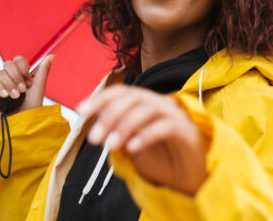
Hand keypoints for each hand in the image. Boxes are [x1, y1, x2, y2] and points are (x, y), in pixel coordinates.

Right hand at [0, 54, 53, 120]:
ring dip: (10, 85)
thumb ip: (44, 70)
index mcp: (21, 73)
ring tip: (16, 97)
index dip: (23, 69)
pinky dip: (0, 88)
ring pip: (0, 73)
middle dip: (17, 77)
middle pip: (8, 64)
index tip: (30, 82)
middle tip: (23, 90)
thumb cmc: (32, 105)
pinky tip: (5, 96)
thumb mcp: (39, 86)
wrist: (22, 121)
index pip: (18, 60)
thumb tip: (51, 55)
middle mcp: (9, 76)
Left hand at [77, 85, 208, 194]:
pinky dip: (147, 135)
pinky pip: (166, 126)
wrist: (190, 179)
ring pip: (148, 109)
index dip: (100, 98)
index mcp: (147, 104)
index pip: (122, 92)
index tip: (81, 111)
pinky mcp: (188, 131)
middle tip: (94, 139)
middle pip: (133, 98)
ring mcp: (176, 115)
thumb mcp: (132, 147)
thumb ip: (117, 135)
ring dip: (125, 126)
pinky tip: (132, 148)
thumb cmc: (162, 160)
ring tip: (110, 146)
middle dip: (109, 116)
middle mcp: (161, 104)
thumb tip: (97, 130)